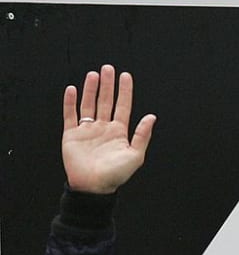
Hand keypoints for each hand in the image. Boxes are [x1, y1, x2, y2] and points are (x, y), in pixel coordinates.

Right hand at [62, 65, 155, 193]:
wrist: (93, 186)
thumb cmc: (116, 174)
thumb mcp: (135, 155)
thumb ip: (142, 135)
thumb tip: (152, 117)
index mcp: (119, 132)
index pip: (123, 106)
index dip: (124, 91)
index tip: (126, 76)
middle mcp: (103, 128)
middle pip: (105, 101)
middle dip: (108, 85)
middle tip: (108, 68)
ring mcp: (87, 130)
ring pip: (89, 104)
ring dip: (91, 89)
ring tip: (94, 74)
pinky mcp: (71, 134)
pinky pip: (70, 115)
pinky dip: (70, 102)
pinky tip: (72, 89)